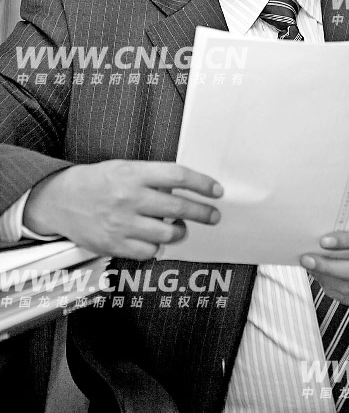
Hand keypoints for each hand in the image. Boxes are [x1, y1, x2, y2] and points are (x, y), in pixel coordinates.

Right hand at [23, 160, 222, 259]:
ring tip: (180, 228)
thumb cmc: (98, 181)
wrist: (61, 199)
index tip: (216, 190)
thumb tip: (188, 189)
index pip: (178, 176)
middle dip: (203, 212)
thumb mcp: (126, 167)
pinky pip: (149, 252)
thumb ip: (154, 178)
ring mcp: (122, 223)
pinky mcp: (114, 245)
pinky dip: (158, 247)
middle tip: (214, 215)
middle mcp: (130, 198)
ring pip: (168, 233)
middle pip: (179, 207)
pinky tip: (156, 240)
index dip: (202, 184)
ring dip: (181, 232)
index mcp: (134, 174)